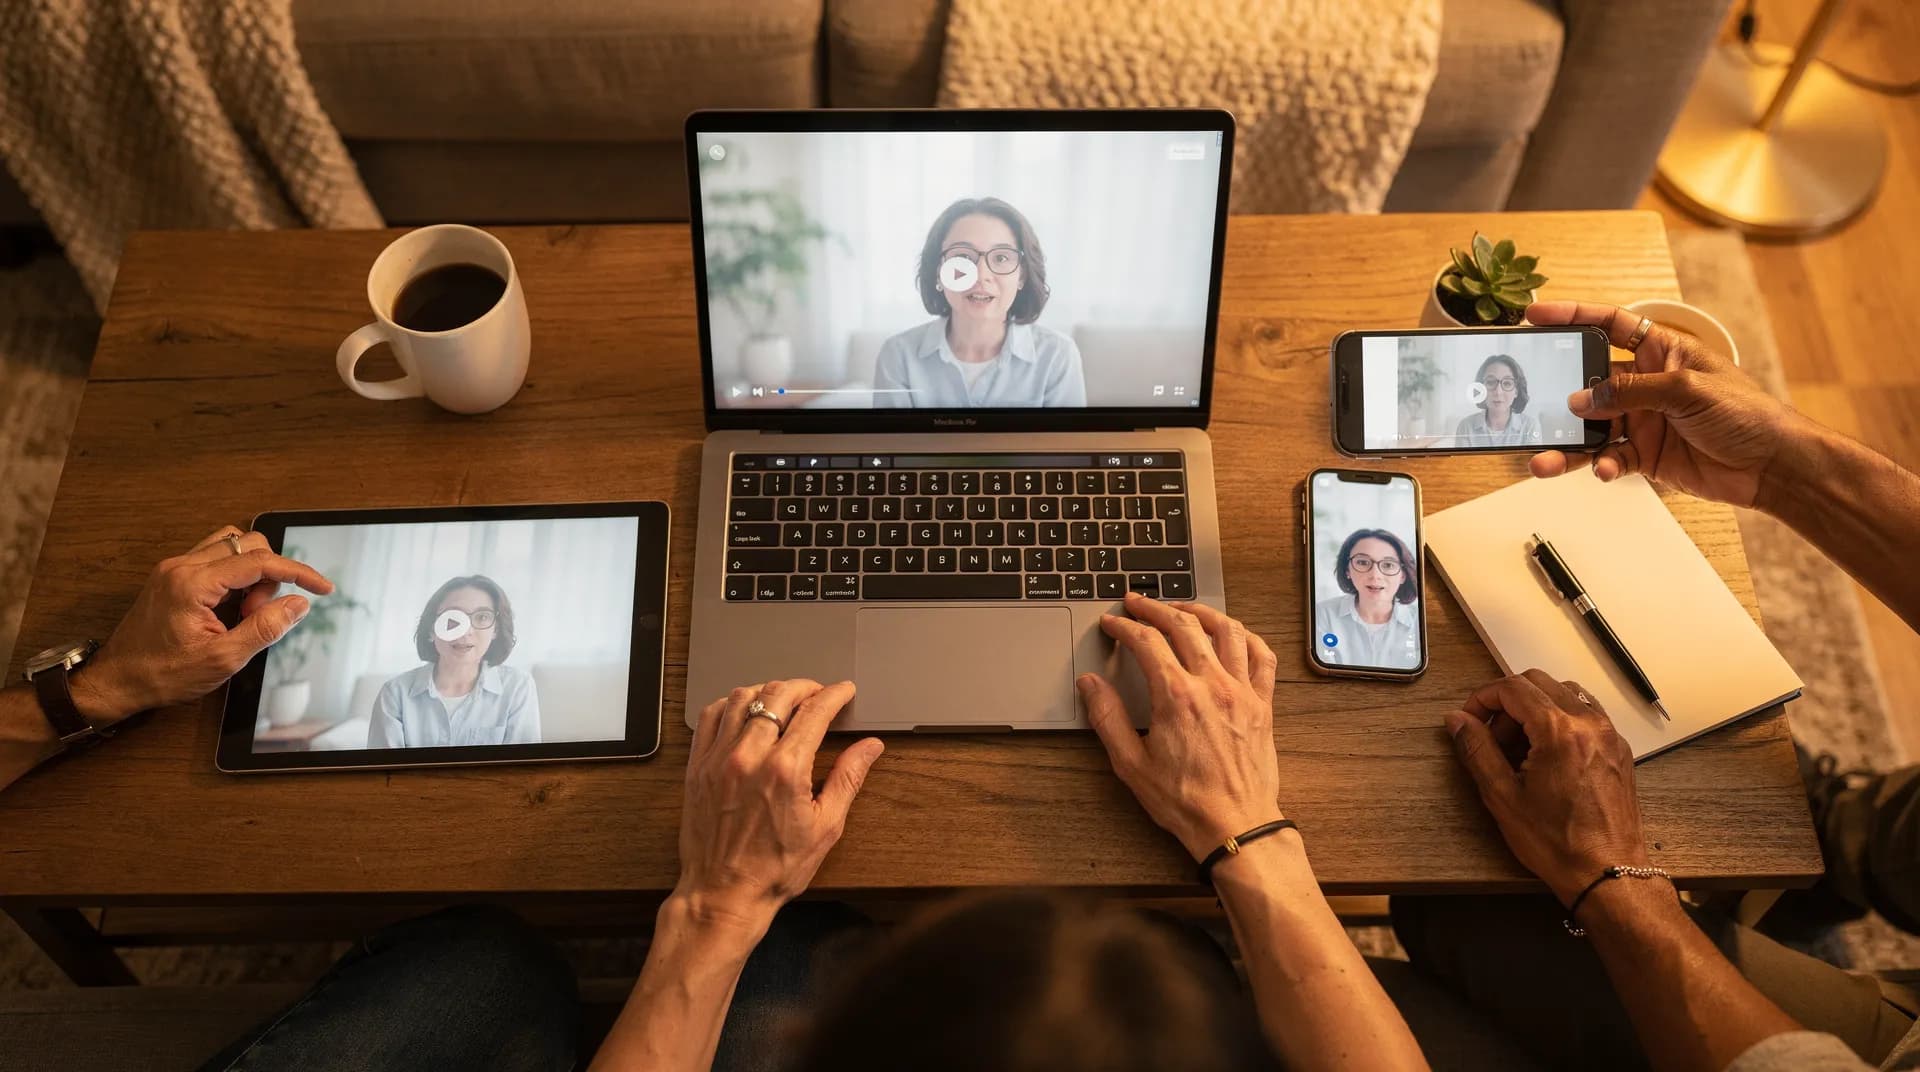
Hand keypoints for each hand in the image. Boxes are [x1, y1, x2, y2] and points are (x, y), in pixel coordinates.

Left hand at [73, 528, 333, 722]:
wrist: (117, 681)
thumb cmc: (162, 674)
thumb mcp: (222, 660)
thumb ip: (264, 628)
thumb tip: (298, 604)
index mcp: (192, 584)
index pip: (259, 561)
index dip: (298, 572)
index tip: (322, 588)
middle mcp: (181, 566)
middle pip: (248, 544)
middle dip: (268, 577)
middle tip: (256, 615)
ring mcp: (175, 568)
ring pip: (233, 545)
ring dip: (252, 573)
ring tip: (244, 611)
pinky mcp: (173, 575)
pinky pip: (217, 559)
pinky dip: (235, 576)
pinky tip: (230, 607)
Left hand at [676, 679, 883, 934]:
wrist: (724, 893)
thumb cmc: (774, 868)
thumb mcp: (825, 827)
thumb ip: (848, 778)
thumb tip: (870, 748)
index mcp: (785, 770)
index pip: (814, 711)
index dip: (834, 694)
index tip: (844, 691)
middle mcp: (749, 756)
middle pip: (778, 694)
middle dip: (804, 687)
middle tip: (818, 694)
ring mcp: (718, 758)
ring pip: (743, 697)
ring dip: (768, 691)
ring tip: (784, 700)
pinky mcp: (698, 765)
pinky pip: (711, 716)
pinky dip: (732, 703)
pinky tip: (745, 712)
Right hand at [1078, 592, 1281, 859]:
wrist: (1235, 826)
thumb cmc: (1185, 801)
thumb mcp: (1131, 764)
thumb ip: (1108, 718)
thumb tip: (1090, 684)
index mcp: (1176, 697)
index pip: (1146, 642)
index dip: (1124, 627)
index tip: (1112, 624)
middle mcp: (1212, 686)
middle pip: (1183, 625)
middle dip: (1155, 608)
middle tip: (1137, 603)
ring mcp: (1242, 692)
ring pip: (1226, 630)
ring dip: (1200, 611)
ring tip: (1181, 608)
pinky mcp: (1263, 704)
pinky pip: (1261, 656)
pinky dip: (1246, 636)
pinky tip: (1233, 633)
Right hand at [1444, 670, 1649, 904]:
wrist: (1607, 873)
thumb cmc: (1556, 842)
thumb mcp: (1503, 796)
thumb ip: (1477, 750)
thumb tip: (1456, 720)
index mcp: (1559, 730)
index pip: (1513, 687)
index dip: (1482, 699)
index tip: (1469, 721)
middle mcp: (1589, 722)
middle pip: (1539, 682)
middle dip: (1507, 702)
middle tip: (1491, 736)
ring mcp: (1609, 734)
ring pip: (1564, 693)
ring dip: (1534, 708)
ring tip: (1518, 747)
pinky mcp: (1619, 749)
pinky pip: (1585, 713)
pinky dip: (1559, 719)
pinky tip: (1546, 755)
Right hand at [1525, 300, 1812, 507]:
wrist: (1772, 465)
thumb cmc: (1747, 414)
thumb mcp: (1687, 389)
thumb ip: (1630, 391)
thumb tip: (1582, 401)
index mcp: (1661, 352)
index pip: (1610, 325)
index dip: (1573, 317)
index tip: (1537, 317)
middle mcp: (1648, 384)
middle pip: (1591, 382)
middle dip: (1562, 393)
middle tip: (1536, 402)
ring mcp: (1645, 420)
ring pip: (1593, 428)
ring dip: (1569, 443)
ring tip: (1545, 459)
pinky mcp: (1647, 455)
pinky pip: (1610, 458)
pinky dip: (1600, 465)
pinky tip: (1604, 469)